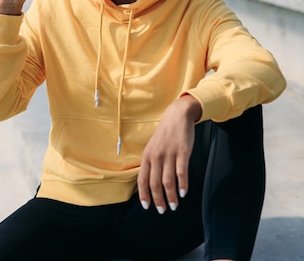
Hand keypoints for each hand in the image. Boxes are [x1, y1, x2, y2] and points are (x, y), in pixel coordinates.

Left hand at [137, 95, 201, 213]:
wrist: (177, 115)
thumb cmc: (165, 134)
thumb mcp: (152, 147)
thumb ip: (151, 163)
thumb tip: (148, 182)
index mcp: (147, 156)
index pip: (142, 179)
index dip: (144, 194)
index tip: (147, 206)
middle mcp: (156, 156)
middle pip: (155, 183)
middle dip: (158, 199)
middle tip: (162, 210)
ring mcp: (169, 154)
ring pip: (168, 181)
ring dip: (170, 196)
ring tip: (174, 206)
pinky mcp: (182, 152)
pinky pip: (181, 172)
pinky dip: (182, 184)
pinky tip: (183, 193)